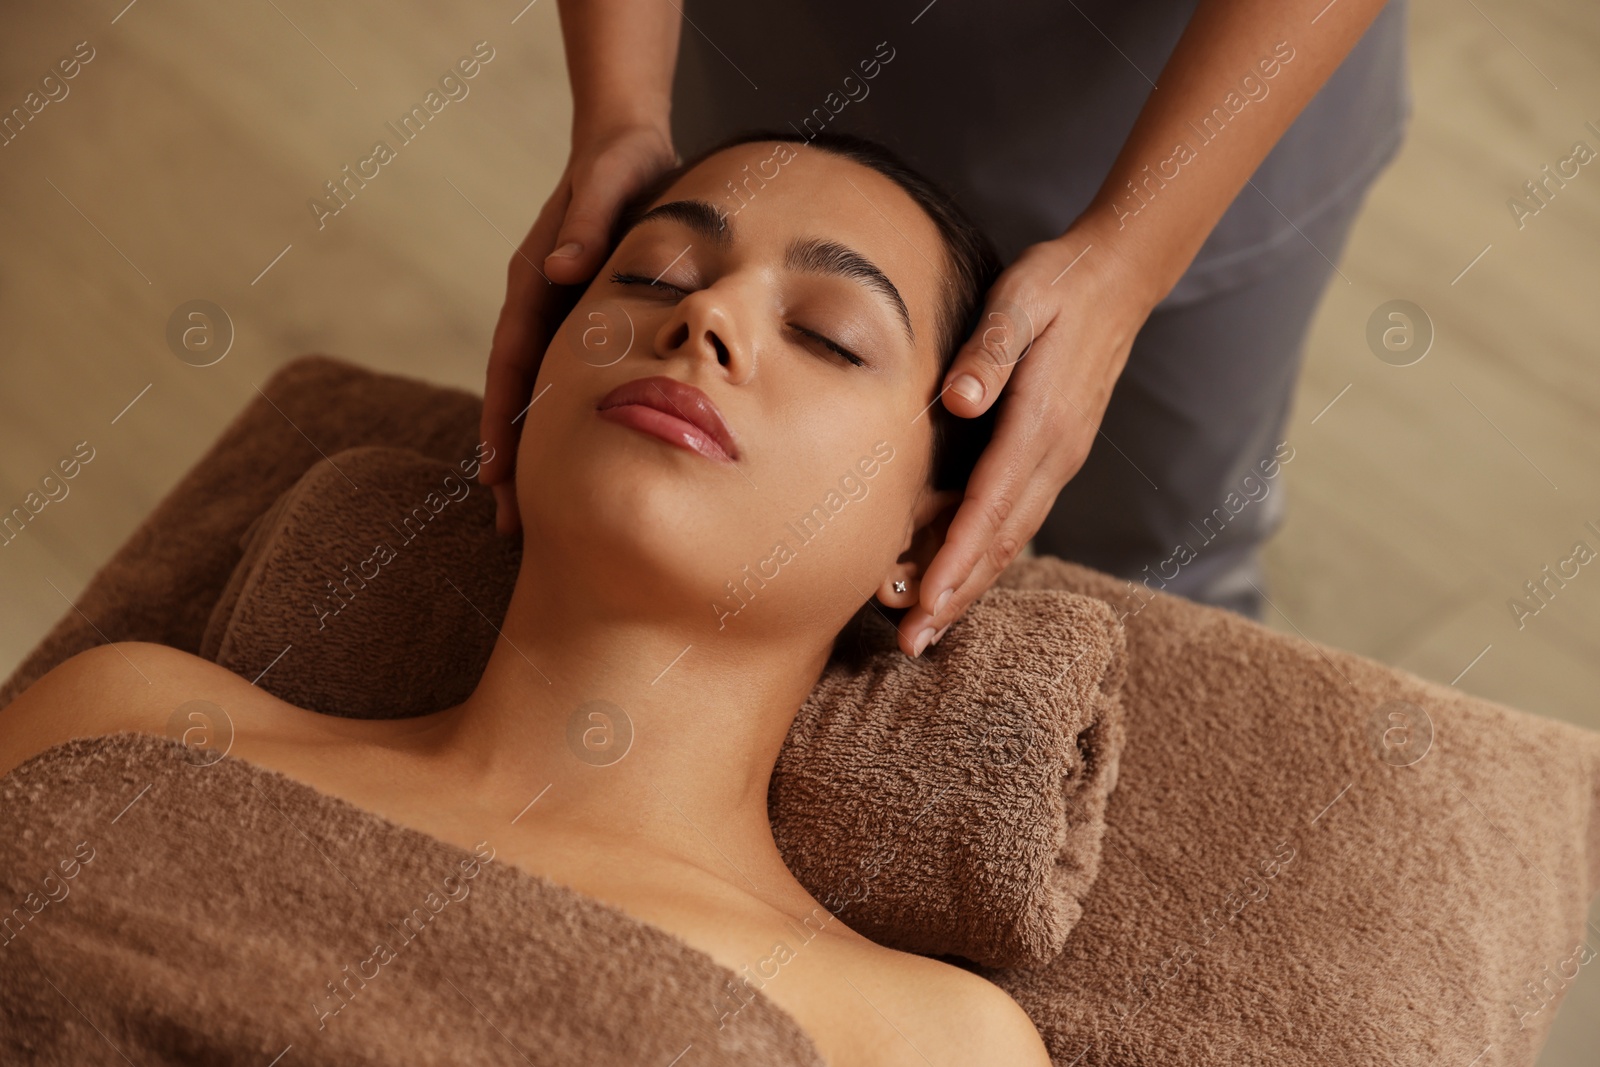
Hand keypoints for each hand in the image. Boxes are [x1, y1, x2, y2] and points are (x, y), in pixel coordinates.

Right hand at [480, 123, 677, 535]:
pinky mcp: (583, 321)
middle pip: (517, 393)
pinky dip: (563, 425)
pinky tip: (574, 468)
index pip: (511, 362)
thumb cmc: (621, 162)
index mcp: (536, 280)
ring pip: (539, 395)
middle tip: (510, 527)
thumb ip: (586, 222)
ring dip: (532, 453)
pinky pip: (568, 381)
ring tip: (529, 517)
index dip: (503, 420)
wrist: (628, 144)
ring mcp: (558, 316)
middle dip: (510, 459)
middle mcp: (538, 304)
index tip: (498, 475)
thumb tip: (565, 268)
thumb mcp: (607, 182)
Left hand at [898, 215, 1158, 656]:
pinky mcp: (1052, 458)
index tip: (926, 600)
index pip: (991, 504)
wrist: (1116, 279)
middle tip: (911, 644)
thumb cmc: (1056, 284)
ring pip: (1009, 539)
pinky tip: (951, 577)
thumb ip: (988, 350)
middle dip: (956, 595)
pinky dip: (981, 556)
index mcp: (1042, 424)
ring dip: (967, 586)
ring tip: (924, 628)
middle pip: (1001, 540)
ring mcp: (1058, 461)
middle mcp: (1055, 455)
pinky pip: (1013, 519)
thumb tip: (958, 399)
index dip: (956, 557)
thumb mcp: (1019, 300)